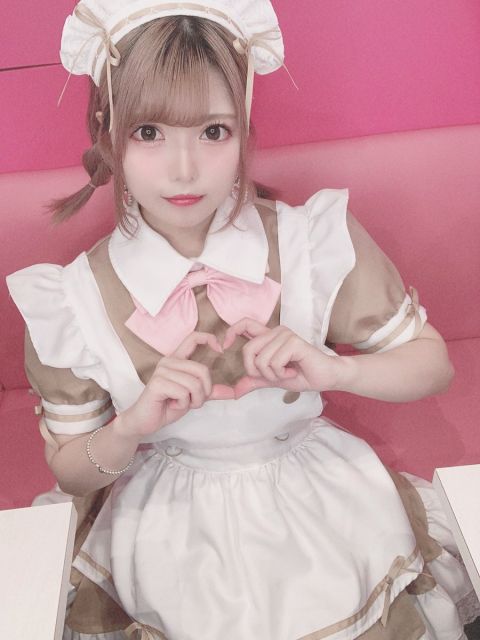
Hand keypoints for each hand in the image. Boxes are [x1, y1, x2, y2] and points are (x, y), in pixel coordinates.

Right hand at [115, 332, 222, 436]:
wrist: (146, 421)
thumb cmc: (167, 406)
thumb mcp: (193, 397)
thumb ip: (210, 392)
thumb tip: (233, 392)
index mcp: (177, 359)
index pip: (193, 337)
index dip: (209, 338)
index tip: (220, 350)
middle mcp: (168, 361)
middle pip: (202, 370)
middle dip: (203, 392)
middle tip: (191, 401)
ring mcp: (162, 371)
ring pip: (194, 384)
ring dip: (193, 401)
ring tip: (179, 403)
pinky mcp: (158, 383)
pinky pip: (184, 393)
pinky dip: (183, 404)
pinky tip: (171, 404)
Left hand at [222, 318, 342, 396]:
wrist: (325, 378)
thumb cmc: (302, 375)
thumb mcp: (272, 380)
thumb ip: (254, 381)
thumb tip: (235, 392)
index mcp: (268, 337)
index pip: (244, 324)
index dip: (231, 332)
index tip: (224, 346)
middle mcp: (275, 332)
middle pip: (248, 350)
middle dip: (255, 370)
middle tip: (273, 375)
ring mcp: (284, 335)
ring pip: (261, 360)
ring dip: (273, 374)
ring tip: (287, 372)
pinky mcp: (293, 342)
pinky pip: (274, 362)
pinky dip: (281, 373)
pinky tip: (294, 370)